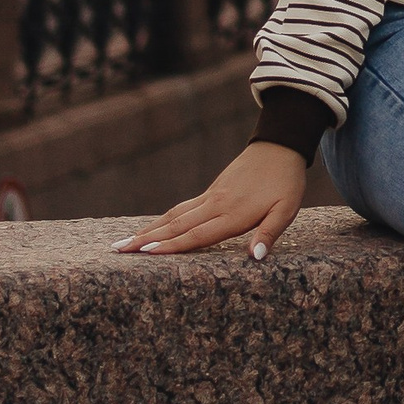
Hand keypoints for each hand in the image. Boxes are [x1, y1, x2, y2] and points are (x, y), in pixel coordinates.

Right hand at [117, 142, 307, 260]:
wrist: (280, 145)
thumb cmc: (286, 183)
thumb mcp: (286, 210)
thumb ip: (269, 233)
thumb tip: (255, 258)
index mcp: (233, 215)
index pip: (197, 235)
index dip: (171, 246)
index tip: (143, 253)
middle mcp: (216, 206)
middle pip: (176, 226)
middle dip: (146, 240)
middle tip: (116, 251)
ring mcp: (211, 197)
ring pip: (174, 216)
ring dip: (149, 230)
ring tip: (124, 243)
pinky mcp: (211, 192)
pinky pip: (182, 208)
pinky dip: (163, 219)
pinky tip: (153, 228)